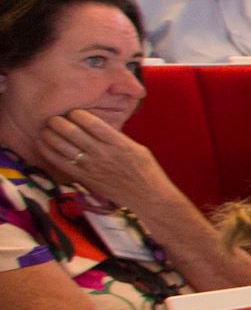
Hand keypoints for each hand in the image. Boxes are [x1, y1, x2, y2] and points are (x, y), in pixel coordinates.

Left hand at [35, 110, 176, 215]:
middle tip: (54, 118)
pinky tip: (42, 143)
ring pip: (62, 145)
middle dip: (59, 121)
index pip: (91, 122)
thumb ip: (116, 137)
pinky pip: (60, 162)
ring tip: (46, 128)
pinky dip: (48, 151)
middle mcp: (103, 153)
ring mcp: (92, 166)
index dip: (77, 114)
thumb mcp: (136, 148)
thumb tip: (96, 127)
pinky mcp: (84, 178)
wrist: (149, 197)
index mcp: (118, 142)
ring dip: (50, 134)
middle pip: (72, 132)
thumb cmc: (145, 171)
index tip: (74, 112)